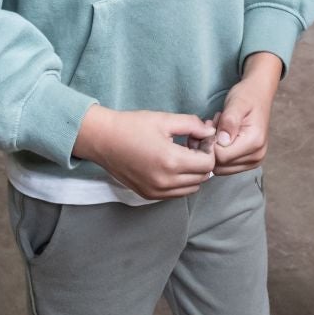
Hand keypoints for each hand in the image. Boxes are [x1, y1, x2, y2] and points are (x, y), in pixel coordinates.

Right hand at [74, 105, 216, 199]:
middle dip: (203, 160)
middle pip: (202, 178)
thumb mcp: (165, 119)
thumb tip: (211, 132)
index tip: (200, 138)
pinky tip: (171, 164)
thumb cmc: (132, 126)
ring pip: (191, 189)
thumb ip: (192, 125)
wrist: (103, 140)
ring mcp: (156, 191)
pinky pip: (176, 194)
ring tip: (182, 155)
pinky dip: (181, 182)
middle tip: (192, 144)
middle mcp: (165, 182)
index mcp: (171, 162)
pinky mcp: (148, 195)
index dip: (209, 149)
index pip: (208, 164)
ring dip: (193, 173)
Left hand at [212, 52, 281, 174]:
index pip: (221, 156)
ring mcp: (254, 161)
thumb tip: (222, 141)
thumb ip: (229, 121)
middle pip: (221, 165)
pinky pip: (226, 166)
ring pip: (221, 168)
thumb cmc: (247, 96)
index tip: (210, 124)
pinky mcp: (249, 162)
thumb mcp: (236, 103)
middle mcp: (256, 156)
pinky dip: (220, 154)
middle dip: (211, 147)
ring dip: (215, 151)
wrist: (259, 94)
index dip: (210, 142)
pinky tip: (222, 138)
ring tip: (219, 130)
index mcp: (254, 142)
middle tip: (213, 125)